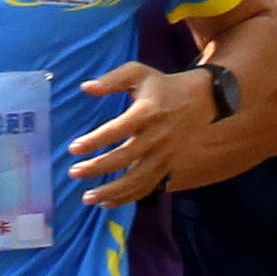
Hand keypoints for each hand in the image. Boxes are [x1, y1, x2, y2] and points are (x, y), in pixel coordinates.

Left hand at [67, 61, 221, 204]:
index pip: (119, 129)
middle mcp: (157, 136)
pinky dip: (128, 197)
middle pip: (126, 157)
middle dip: (98, 168)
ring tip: (88, 198)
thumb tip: (85, 87)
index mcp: (147, 112)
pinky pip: (148, 186)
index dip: (96, 140)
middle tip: (74, 173)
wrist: (202, 100)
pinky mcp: (169, 165)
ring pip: (138, 178)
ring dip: (113, 191)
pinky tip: (107, 203)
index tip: (73, 148)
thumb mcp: (139, 73)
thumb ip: (112, 79)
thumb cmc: (162, 86)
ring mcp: (165, 154)